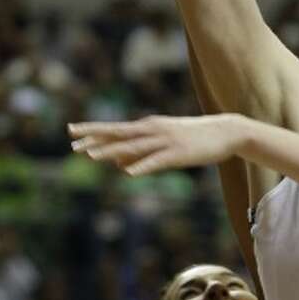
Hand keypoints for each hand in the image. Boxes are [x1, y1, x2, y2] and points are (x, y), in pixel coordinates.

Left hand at [69, 113, 246, 176]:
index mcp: (148, 127)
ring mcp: (165, 141)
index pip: (115, 129)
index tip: (71, 132)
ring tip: (91, 156)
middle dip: (94, 139)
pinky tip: (127, 172)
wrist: (227, 132)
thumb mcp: (164, 144)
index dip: (93, 131)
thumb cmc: (194, 139)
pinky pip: (156, 161)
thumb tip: (117, 162)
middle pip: (118, 134)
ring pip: (133, 147)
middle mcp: (153, 131)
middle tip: (71, 143)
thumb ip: (140, 153)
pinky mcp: (178, 154)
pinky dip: (141, 166)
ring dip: (111, 151)